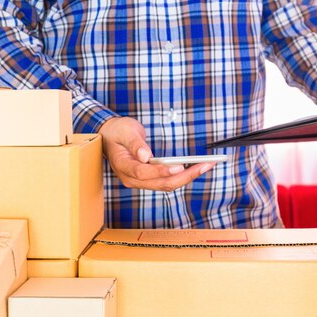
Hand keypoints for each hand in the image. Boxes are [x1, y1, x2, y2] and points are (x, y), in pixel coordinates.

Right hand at [98, 117, 215, 190]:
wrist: (110, 136)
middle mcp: (131, 178)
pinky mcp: (148, 179)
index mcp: (123, 166)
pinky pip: (166, 181)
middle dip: (185, 176)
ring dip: (187, 177)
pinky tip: (195, 168)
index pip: (143, 173)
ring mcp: (140, 181)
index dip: (161, 171)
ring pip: (166, 185)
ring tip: (205, 166)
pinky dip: (182, 176)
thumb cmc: (117, 132)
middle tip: (204, 165)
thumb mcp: (125, 131)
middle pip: (161, 183)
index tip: (179, 166)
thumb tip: (146, 156)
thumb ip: (135, 143)